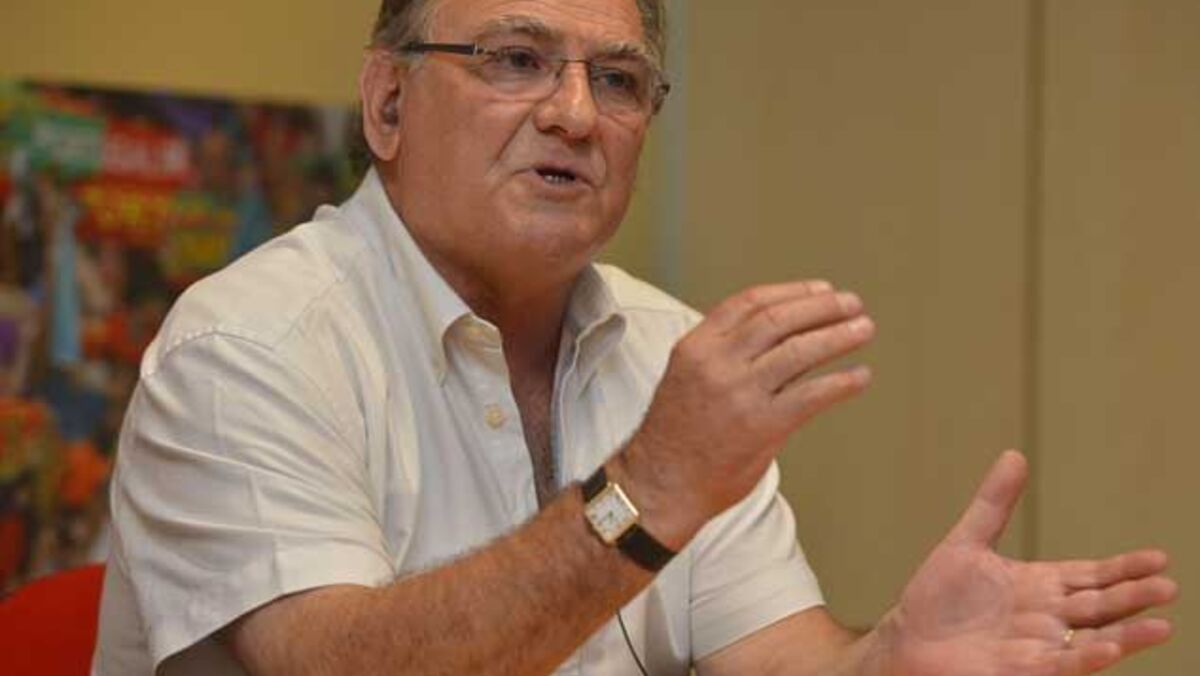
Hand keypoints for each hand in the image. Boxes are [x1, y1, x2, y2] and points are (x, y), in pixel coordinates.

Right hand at [618, 280, 874, 546]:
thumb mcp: (688, 376)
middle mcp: (716, 364)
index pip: (750, 302)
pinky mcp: (761, 426)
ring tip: (863, 329)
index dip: (792, 292)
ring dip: (838, 336)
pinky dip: (841, 382)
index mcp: (696, 346)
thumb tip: (781, 335)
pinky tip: (859, 377)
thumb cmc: (676, 434)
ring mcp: (739, 394)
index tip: (822, 290)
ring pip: (799, 351)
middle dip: (822, 308)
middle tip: (852, 304)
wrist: (660, 484)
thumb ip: (725, 353)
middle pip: (779, 320)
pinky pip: (811, 395)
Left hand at [882, 451, 1176, 675]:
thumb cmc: (937, 599)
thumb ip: (994, 503)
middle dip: (1134, 596)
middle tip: (1170, 585)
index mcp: (1040, 586)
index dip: (1124, 568)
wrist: (907, 640)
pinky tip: (1109, 646)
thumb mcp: (967, 542)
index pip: (1092, 575)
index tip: (1159, 558)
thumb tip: (1015, 455)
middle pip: (1100, 604)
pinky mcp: (1022, 669)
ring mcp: (1037, 644)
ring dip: (1127, 634)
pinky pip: (1061, 664)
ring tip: (1162, 625)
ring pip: (1091, 637)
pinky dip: (1086, 656)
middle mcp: (1047, 617)